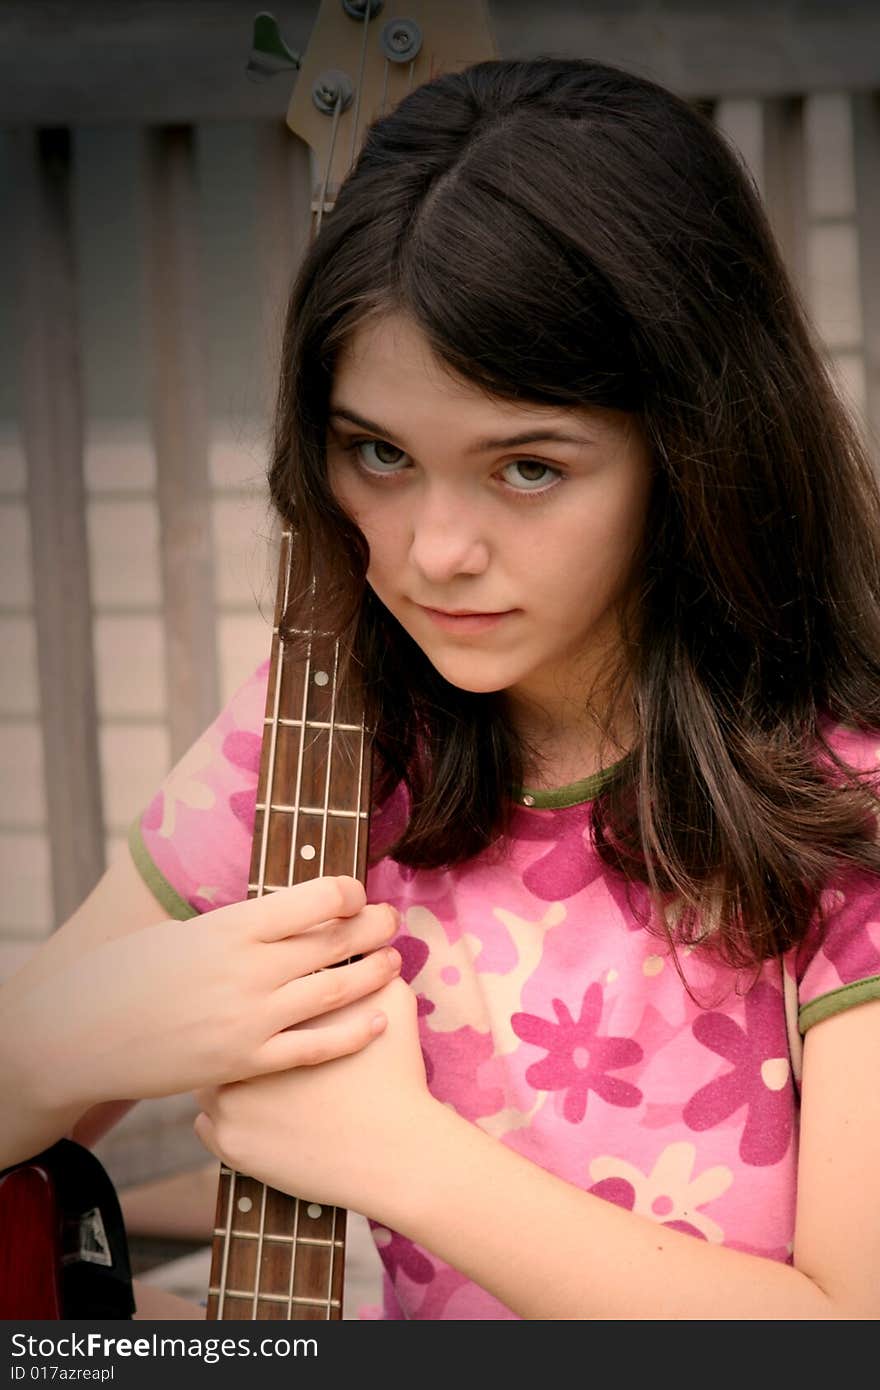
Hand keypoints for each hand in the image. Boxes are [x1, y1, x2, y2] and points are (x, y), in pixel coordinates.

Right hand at [17, 877, 401, 1110]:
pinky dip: (352, 1033)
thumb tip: (284, 915)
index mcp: (232, 926)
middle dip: (373, 928)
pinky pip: (315, 1047)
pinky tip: (377, 1021)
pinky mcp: (246, 1062)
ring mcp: (250, 1018)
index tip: (356, 895)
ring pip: (335, 990)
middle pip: (334, 941)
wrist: (83, 1035)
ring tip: (393, 962)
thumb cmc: (128, 974)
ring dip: (372, 973)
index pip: (316, 898)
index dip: (348, 893)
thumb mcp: (185, 932)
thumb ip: (238, 927)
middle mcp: (249, 968)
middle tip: (392, 922)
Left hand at [193, 976, 432, 1216]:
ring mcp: (229, 1102)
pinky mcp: (230, 1144)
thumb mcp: (393, 1004)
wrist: (394, 1152)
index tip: (264, 999)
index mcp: (276, 1012)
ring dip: (222, 1077)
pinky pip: (206, 1124)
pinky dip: (225, 1120)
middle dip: (226, 1029)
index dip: (252, 993)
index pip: (243, 989)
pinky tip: (249, 1115)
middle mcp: (241, 1052)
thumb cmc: (395, 1076)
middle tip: (243, 1031)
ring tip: (243, 1075)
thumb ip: (368, 967)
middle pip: (215, 1029)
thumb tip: (358, 940)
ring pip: (205, 1080)